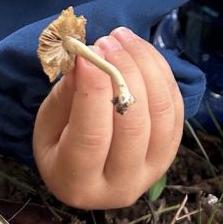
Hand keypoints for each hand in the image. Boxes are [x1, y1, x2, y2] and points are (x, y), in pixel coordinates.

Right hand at [33, 27, 183, 208]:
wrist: (90, 171)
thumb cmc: (60, 145)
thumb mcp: (48, 125)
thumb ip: (65, 96)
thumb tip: (87, 59)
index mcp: (78, 183)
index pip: (92, 136)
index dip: (93, 90)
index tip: (88, 54)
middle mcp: (121, 185)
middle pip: (133, 124)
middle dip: (123, 73)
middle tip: (107, 42)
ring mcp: (153, 170)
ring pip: (161, 113)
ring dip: (145, 66)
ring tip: (122, 38)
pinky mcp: (172, 151)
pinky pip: (175, 107)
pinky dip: (161, 72)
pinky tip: (141, 51)